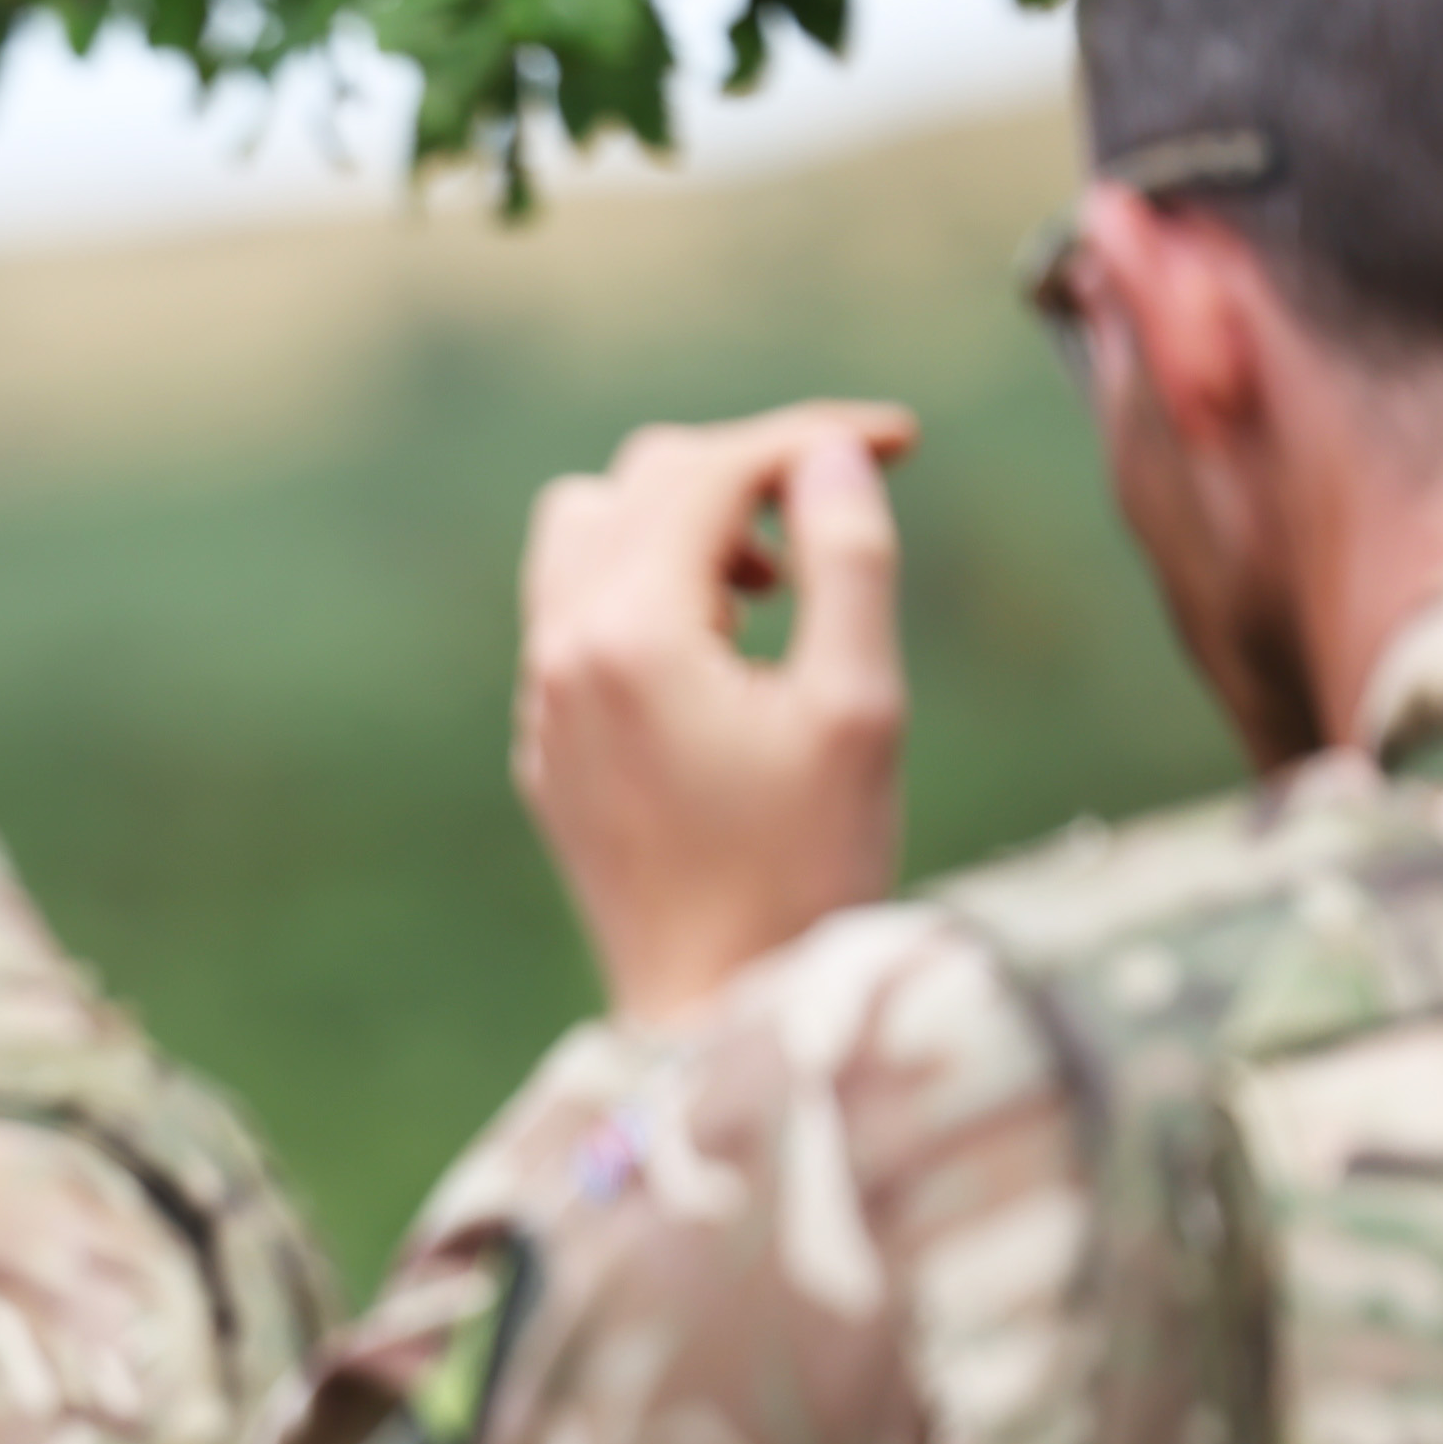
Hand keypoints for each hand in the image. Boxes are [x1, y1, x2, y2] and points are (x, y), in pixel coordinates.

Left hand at [516, 402, 917, 1023]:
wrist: (717, 1007)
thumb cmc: (805, 867)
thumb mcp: (856, 704)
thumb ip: (847, 559)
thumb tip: (830, 457)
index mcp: (629, 632)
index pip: (709, 471)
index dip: (812, 436)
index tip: (901, 442)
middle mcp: (561, 650)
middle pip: (640, 481)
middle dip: (748, 471)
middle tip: (841, 509)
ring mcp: (541, 700)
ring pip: (586, 534)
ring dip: (682, 523)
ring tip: (770, 586)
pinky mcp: (545, 744)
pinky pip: (576, 613)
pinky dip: (647, 589)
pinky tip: (723, 652)